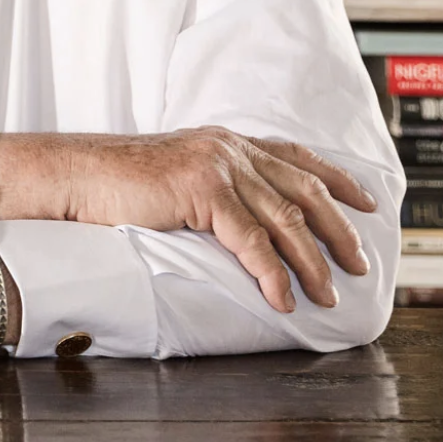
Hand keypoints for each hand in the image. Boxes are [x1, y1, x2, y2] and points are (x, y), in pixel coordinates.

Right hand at [0, 128, 377, 312]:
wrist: (75, 175)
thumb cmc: (114, 183)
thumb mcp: (176, 175)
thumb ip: (212, 187)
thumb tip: (241, 224)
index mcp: (225, 142)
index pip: (297, 156)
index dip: (338, 179)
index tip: (367, 202)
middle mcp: (229, 147)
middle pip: (304, 189)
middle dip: (339, 229)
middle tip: (360, 263)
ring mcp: (218, 165)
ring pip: (285, 219)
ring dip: (312, 263)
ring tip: (327, 295)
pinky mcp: (203, 190)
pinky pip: (252, 241)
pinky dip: (273, 275)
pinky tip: (282, 299)